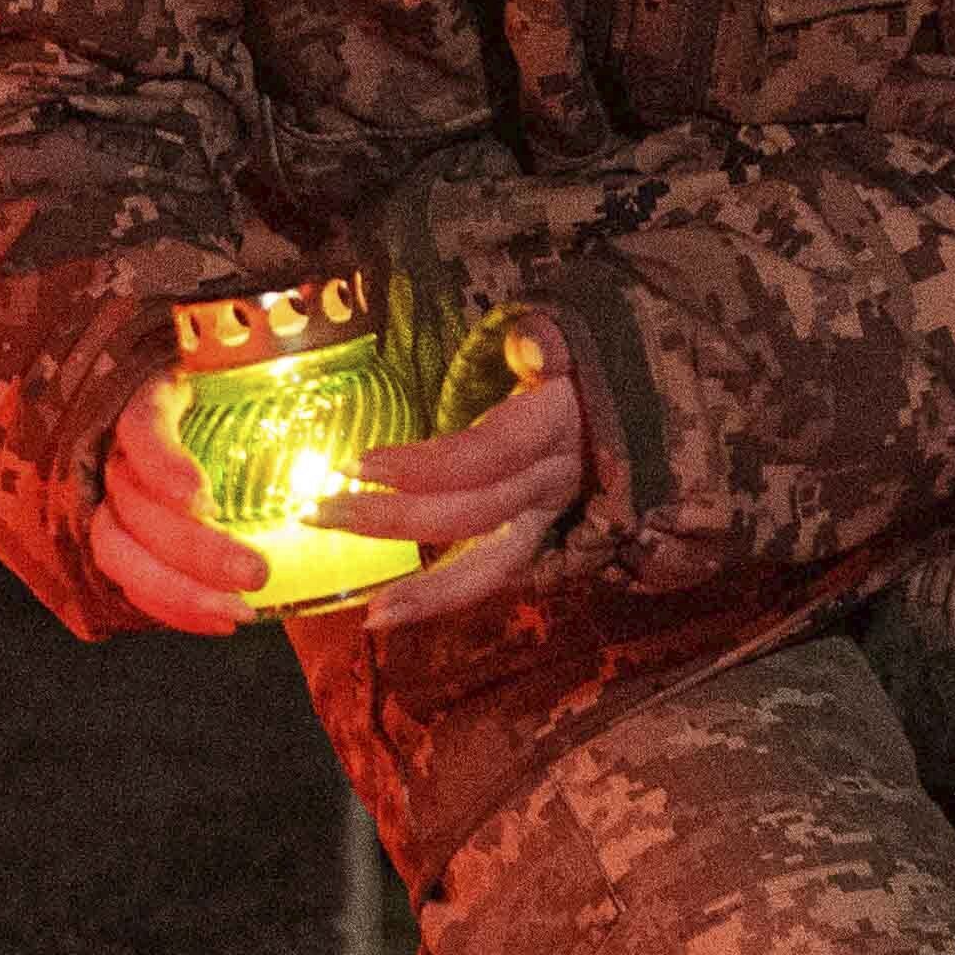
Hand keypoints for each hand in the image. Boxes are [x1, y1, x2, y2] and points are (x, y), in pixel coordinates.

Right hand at [86, 372, 283, 635]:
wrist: (186, 416)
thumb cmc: (225, 396)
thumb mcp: (243, 376)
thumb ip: (275, 386)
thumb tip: (334, 396)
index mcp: (148, 402)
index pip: (141, 427)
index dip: (164, 464)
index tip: (203, 498)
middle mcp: (119, 454)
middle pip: (134, 505)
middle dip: (193, 549)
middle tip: (255, 573)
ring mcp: (112, 502)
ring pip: (119, 552)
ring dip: (179, 591)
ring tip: (237, 612)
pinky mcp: (120, 542)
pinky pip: (131, 583)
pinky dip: (172, 609)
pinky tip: (218, 624)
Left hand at [303, 361, 587, 632]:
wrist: (635, 407)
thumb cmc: (580, 369)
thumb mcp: (573, 343)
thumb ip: (549, 341)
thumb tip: (531, 342)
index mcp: (558, 426)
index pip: (490, 454)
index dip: (428, 465)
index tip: (361, 465)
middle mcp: (555, 481)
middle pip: (476, 513)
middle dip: (396, 520)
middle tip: (319, 512)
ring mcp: (549, 519)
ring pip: (492, 567)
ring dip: (427, 591)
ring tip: (373, 612)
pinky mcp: (536, 539)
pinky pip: (488, 574)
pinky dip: (443, 596)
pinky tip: (392, 609)